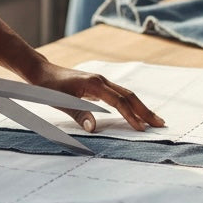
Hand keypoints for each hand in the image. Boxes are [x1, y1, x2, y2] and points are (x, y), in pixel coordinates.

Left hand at [26, 59, 164, 132]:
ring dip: (140, 107)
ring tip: (153, 120)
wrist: (42, 72)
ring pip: (126, 94)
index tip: (142, 129)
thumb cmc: (50, 87)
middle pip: (128, 95)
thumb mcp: (61, 101)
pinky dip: (130, 104)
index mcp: (94, 83)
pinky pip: (119, 96)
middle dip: (144, 110)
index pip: (119, 101)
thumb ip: (78, 114)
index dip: (131, 116)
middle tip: (160, 123)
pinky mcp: (98, 86)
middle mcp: (101, 80)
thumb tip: (94, 128)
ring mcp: (100, 82)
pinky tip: (135, 113)